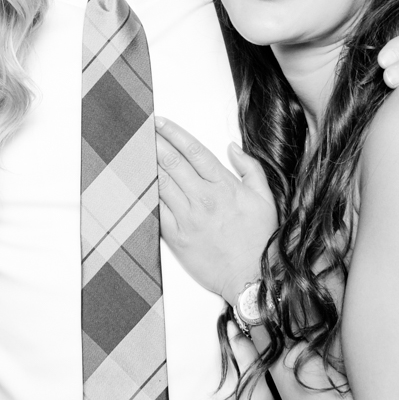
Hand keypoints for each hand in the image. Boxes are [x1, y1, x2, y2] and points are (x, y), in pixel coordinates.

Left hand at [153, 117, 276, 300]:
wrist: (252, 277)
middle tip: (140, 127)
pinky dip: (145, 194)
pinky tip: (136, 182)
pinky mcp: (177, 237)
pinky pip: (156, 210)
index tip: (161, 122)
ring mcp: (188, 218)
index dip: (175, 133)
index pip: (194, 151)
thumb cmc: (260, 239)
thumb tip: (231, 148)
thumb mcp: (265, 198)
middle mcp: (204, 198)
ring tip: (133, 148)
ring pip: (161, 183)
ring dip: (146, 163)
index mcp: (224, 186)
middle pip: (173, 162)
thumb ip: (250, 168)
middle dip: (154, 141)